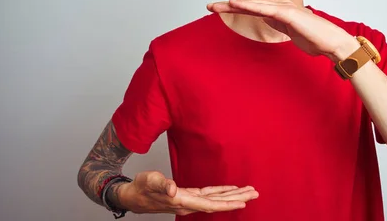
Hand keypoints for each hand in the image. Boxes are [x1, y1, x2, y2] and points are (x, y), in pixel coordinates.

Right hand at [118, 171, 257, 215]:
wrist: (132, 195)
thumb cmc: (141, 187)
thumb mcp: (149, 181)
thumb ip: (161, 184)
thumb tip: (172, 188)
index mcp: (181, 200)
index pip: (210, 205)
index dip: (227, 204)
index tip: (243, 202)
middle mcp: (188, 203)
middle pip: (217, 204)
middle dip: (237, 199)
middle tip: (255, 194)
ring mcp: (189, 201)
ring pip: (215, 200)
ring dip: (232, 196)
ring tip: (248, 192)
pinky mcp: (188, 196)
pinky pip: (209, 195)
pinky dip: (221, 192)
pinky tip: (230, 190)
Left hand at [207, 0, 356, 61]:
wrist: (332, 43)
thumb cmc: (315, 39)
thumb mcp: (291, 32)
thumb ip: (279, 24)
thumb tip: (267, 19)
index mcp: (280, 12)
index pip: (253, 9)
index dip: (235, 9)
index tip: (219, 10)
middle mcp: (281, 7)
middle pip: (250, 5)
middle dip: (228, 5)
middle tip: (209, 6)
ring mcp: (285, 9)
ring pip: (255, 5)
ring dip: (235, 4)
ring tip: (217, 5)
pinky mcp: (288, 14)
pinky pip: (265, 9)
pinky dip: (249, 6)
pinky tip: (236, 5)